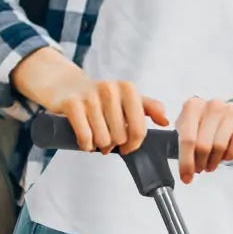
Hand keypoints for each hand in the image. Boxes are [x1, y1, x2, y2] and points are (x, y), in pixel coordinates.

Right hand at [11, 48, 169, 153]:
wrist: (67, 87)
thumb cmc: (101, 98)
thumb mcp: (127, 99)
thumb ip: (149, 108)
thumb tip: (165, 121)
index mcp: (128, 89)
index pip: (139, 129)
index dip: (134, 144)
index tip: (128, 146)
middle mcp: (110, 89)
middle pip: (120, 138)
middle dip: (114, 144)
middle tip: (107, 139)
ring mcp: (90, 96)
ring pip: (103, 140)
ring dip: (98, 145)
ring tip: (96, 138)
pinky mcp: (72, 104)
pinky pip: (85, 137)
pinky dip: (85, 144)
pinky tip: (85, 140)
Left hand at [174, 97, 232, 181]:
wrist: (226, 112)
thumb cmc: (204, 124)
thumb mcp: (187, 128)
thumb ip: (183, 145)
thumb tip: (185, 172)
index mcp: (192, 106)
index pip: (187, 139)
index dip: (187, 162)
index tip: (186, 177)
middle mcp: (212, 105)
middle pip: (204, 146)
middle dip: (201, 163)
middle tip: (200, 168)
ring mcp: (231, 109)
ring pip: (221, 146)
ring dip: (215, 161)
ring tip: (212, 162)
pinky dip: (231, 154)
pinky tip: (225, 155)